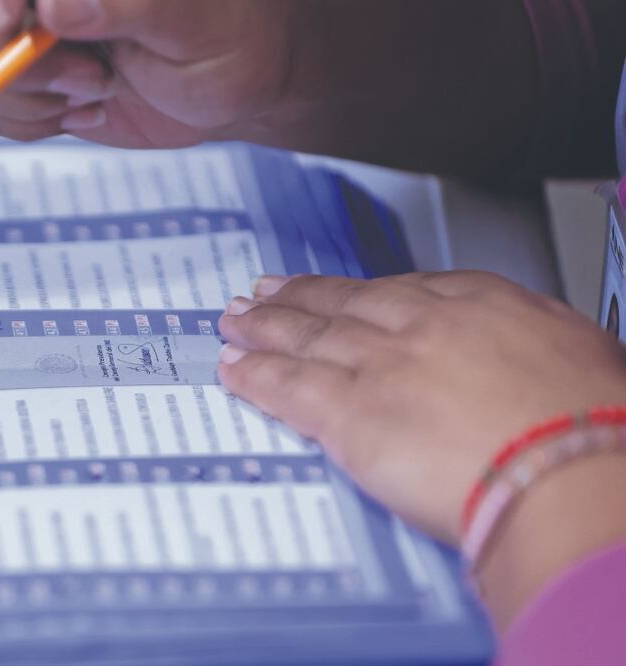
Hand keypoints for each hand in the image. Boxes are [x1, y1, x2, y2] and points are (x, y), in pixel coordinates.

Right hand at [0, 0, 293, 146]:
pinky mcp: (13, 69)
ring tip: (96, 92)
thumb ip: (132, 5)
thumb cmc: (229, 38)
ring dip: (17, 94)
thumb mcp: (195, 22)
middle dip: (2, 55)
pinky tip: (82, 110)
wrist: (229, 86)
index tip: (14, 26)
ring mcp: (15, 20)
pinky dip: (22, 120)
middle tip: (91, 79)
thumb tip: (60, 6)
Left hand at [217, 271, 625, 543]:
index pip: (405, 289)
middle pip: (344, 305)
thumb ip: (533, 349)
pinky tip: (232, 369)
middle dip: (298, 298)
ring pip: (307, 338)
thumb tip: (525, 361)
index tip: (338, 291)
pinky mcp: (350, 415)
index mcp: (483, 304)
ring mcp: (382, 366)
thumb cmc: (598, 428)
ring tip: (234, 323)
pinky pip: (288, 388)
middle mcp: (424, 325)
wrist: (575, 472)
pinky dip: (254, 376)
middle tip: (263, 292)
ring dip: (263, 329)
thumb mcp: (584, 358)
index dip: (359, 292)